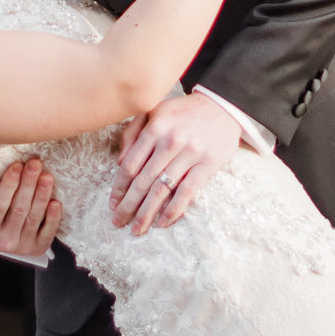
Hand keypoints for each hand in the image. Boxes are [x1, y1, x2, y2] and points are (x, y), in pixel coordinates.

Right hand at [0, 153, 62, 263]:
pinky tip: (56, 202)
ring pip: (34, 217)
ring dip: (42, 195)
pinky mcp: (38, 247)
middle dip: (28, 184)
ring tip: (46, 176)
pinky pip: (48, 233)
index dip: (9, 185)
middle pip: (19, 209)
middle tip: (35, 163)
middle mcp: (4, 241)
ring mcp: (22, 245)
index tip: (17, 165)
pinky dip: (53, 218)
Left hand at [111, 87, 244, 234]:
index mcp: (154, 128)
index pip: (130, 165)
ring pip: (162, 189)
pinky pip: (187, 191)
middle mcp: (170, 141)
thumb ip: (133, 132)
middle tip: (118, 222)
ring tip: (137, 229)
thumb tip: (119, 162)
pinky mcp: (208, 164)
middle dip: (128, 205)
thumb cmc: (183, 112)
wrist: (222, 106)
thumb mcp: (153, 111)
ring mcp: (190, 154)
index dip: (119, 187)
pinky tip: (162, 222)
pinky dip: (173, 209)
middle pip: (143, 180)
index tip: (112, 203)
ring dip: (147, 212)